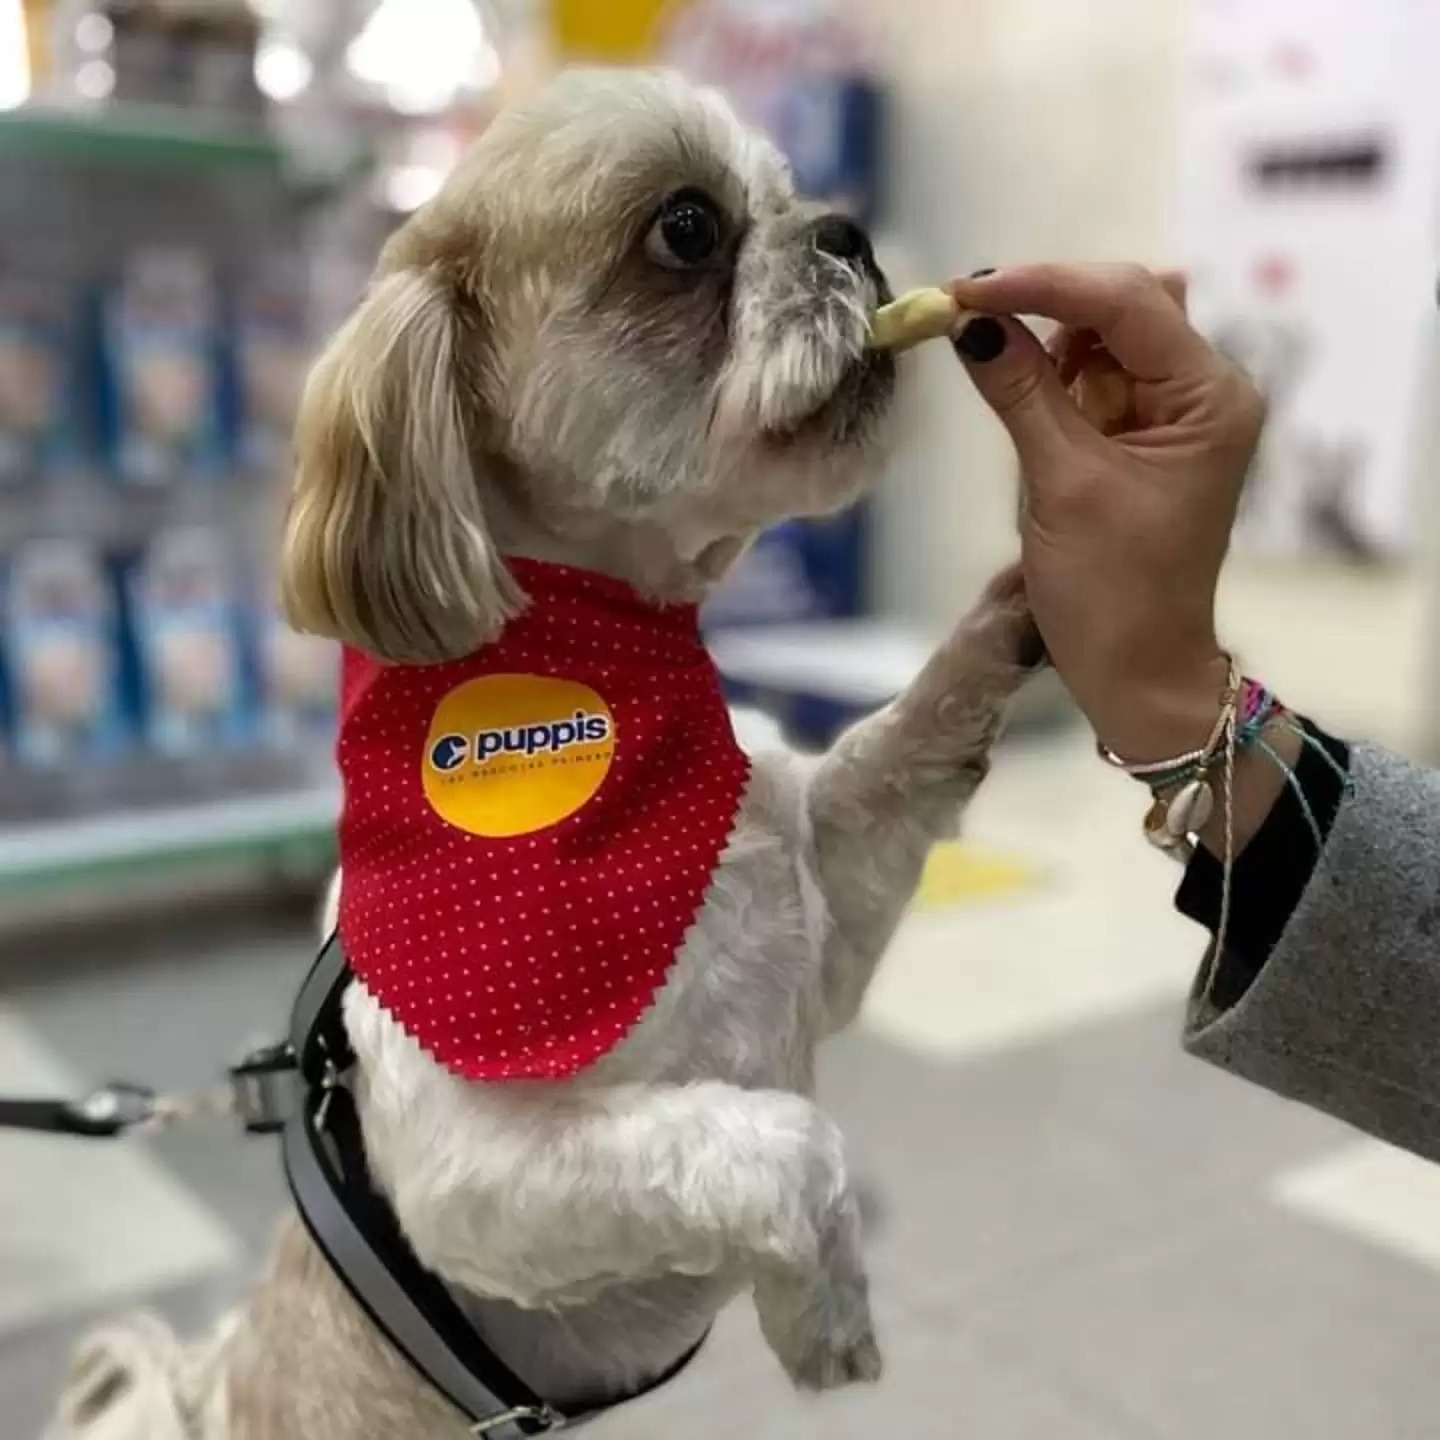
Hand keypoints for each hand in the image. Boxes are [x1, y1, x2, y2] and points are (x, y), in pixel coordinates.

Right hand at [949, 263, 1264, 762]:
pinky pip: (1098, 378)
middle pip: (1125, 303)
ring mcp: (1177, 411)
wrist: (1136, 671)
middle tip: (965, 314)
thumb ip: (1021, 392)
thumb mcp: (1061, 483)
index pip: (1127, 302)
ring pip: (1107, 335)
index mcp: (1210, 397)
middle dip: (1046, 304)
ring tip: (1000, 372)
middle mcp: (1205, 390)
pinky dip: (1055, 376)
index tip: (964, 291)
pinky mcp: (1146, 435)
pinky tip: (1025, 398)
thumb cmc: (1111, 592)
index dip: (1043, 285)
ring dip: (1049, 342)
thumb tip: (969, 323)